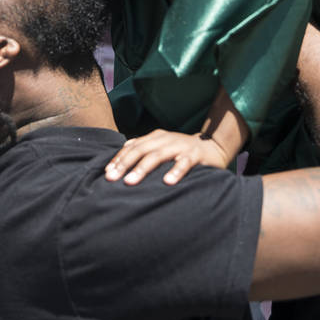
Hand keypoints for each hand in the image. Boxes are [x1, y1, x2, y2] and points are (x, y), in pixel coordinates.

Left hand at [105, 129, 234, 185]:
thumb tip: (119, 156)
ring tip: (130, 182)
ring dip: (143, 169)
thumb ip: (143, 149)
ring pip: (158, 155)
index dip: (119, 159)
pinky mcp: (195, 154)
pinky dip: (176, 171)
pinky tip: (167, 182)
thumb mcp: (161, 147)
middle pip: (141, 150)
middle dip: (125, 164)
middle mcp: (165, 139)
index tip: (106, 173)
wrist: (213, 146)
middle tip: (112, 178)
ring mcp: (180, 145)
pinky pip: (184, 162)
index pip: (132, 147)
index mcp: (155, 137)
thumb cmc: (181, 151)